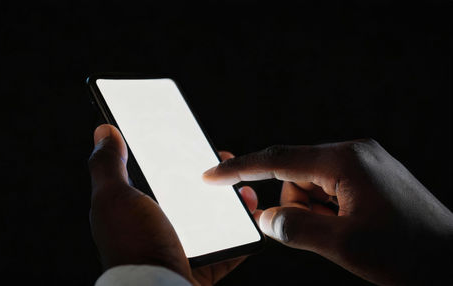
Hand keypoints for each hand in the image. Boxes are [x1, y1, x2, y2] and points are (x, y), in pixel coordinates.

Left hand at [88, 124, 258, 284]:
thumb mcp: (115, 198)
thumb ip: (108, 165)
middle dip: (210, 176)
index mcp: (136, 210)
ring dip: (231, 202)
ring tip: (244, 189)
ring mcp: (183, 248)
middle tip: (224, 162)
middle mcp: (158, 229)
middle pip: (190, 195)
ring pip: (213, 219)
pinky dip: (243, 232)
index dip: (176, 156)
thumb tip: (103, 132)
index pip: (158, 175)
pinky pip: (229, 246)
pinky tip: (251, 215)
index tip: (193, 140)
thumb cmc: (133, 246)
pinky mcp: (203, 267)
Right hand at [203, 139, 452, 284]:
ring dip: (315, 213)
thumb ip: (295, 229)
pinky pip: (330, 190)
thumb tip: (266, 219)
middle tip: (323, 234)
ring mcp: (364, 164)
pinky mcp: (370, 177)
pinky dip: (329, 212)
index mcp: (345, 161)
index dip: (240, 168)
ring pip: (312, 187)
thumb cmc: (411, 253)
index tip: (212, 174)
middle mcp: (354, 153)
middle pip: (295, 176)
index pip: (279, 159)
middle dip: (297, 208)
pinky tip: (353, 227)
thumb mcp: (345, 245)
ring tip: (346, 233)